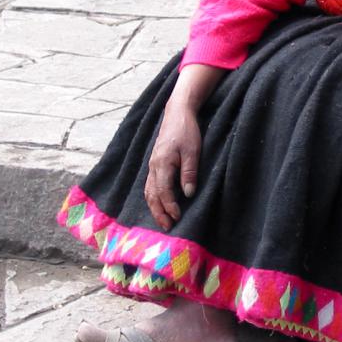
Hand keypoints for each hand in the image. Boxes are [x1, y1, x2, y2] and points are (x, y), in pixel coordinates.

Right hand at [144, 99, 201, 229]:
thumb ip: (189, 173)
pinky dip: (153, 197)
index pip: (163, 192)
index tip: (178, 217)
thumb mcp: (192, 151)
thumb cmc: (186, 131)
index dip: (170, 207)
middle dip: (159, 213)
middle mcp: (153, 167)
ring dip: (154, 207)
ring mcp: (152, 165)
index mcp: (162, 164)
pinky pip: (150, 185)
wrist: (177, 113)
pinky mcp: (155, 163)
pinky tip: (159, 204)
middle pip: (152, 195)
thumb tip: (188, 194)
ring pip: (149, 191)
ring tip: (162, 220)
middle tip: (167, 227)